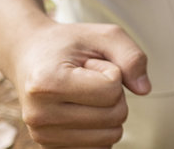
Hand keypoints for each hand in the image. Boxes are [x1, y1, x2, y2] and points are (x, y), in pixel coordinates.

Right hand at [8, 20, 149, 147]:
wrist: (29, 56)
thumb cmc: (69, 44)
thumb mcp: (104, 35)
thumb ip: (132, 57)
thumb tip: (144, 90)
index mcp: (47, 82)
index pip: (112, 89)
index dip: (113, 71)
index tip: (90, 62)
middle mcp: (39, 114)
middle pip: (114, 115)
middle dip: (114, 92)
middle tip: (88, 77)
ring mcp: (42, 136)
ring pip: (110, 136)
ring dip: (108, 111)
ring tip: (84, 92)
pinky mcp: (50, 148)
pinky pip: (100, 148)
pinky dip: (102, 128)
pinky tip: (82, 109)